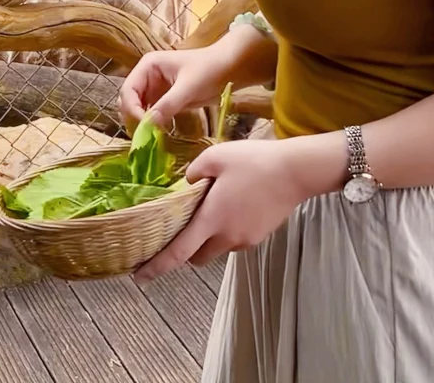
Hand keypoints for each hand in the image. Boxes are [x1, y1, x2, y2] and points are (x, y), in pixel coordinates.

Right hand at [118, 47, 226, 131]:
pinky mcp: (164, 100)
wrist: (229, 68)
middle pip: (128, 101)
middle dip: (134, 118)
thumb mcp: (188, 87)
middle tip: (145, 137)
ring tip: (151, 139)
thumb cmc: (209, 70)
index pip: (128, 91)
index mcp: (148, 66)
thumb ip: (168, 104)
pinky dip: (152, 126)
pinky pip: (151, 115)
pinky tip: (159, 135)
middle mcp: (147, 77)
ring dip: (142, 124)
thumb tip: (149, 125)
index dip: (132, 110)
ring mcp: (155, 89)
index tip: (144, 127)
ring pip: (137, 110)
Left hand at [134, 136, 331, 282]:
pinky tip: (235, 205)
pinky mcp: (258, 237)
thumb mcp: (216, 155)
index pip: (178, 251)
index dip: (157, 266)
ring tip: (215, 206)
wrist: (294, 172)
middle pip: (196, 256)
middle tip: (184, 224)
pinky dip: (227, 230)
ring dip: (209, 237)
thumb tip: (187, 183)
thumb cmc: (253, 161)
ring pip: (217, 248)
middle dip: (186, 248)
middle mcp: (226, 236)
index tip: (139, 277)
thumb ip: (194, 172)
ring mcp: (244, 240)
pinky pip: (234, 240)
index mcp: (211, 219)